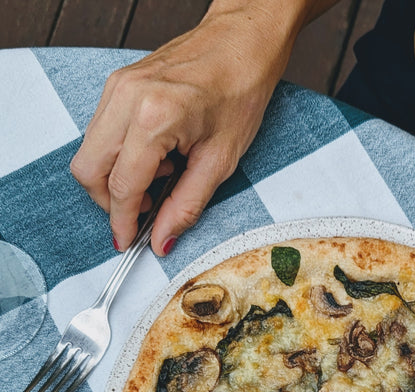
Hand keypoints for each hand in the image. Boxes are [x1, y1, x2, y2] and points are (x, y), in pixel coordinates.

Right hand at [70, 2, 307, 254]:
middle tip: (145, 212)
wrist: (242, 43)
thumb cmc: (240, 93)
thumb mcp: (220, 162)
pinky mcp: (118, 83)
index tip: (128, 242)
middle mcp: (126, 98)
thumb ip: (186, 206)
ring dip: (116, 177)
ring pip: (89, 151)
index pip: (121, 186)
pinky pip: (100, 132)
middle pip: (88, 169)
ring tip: (162, 175)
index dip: (122, 221)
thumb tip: (162, 240)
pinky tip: (156, 155)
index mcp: (154, 118)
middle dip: (109, 202)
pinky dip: (120, 156)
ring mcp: (117, 87)